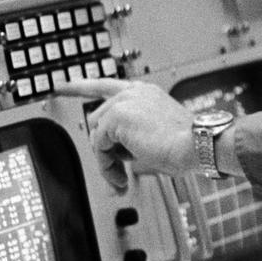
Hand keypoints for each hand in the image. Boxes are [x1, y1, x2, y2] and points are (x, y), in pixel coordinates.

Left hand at [57, 78, 196, 190]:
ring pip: (96, 134)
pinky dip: (106, 164)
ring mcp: (124, 102)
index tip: (63, 85)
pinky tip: (122, 172)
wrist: (198, 144)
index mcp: (145, 92)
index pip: (105, 85)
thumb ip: (131, 132)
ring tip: (122, 175)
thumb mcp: (155, 133)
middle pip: (97, 119)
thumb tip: (112, 150)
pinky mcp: (116, 117)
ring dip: (106, 159)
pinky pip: (97, 145)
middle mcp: (133, 93)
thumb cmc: (188, 143)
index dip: (81, 86)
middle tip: (118, 171)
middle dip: (104, 147)